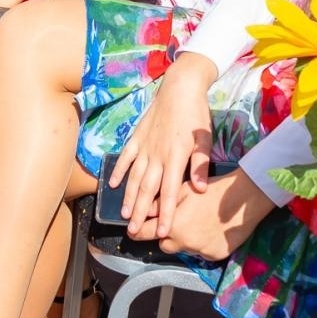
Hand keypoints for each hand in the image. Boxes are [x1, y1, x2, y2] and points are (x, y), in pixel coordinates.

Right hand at [110, 62, 213, 237]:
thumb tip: (200, 190)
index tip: (161, 231)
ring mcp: (144, 145)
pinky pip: (125, 156)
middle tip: (133, 231)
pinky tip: (111, 183)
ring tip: (123, 213)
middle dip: (140, 212)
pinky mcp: (137, 136)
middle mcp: (157, 154)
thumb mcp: (205, 138)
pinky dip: (118, 170)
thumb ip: (201, 165)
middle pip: (147, 189)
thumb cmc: (196, 114)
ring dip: (128, 196)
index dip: (164, 213)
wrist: (180, 86)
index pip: (169, 192)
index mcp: (175, 157)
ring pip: (134, 176)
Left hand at [127, 170, 274, 260]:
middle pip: (164, 245)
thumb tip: (145, 210)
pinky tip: (210, 230)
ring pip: (183, 249)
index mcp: (172, 225)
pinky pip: (200, 253)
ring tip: (198, 223)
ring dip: (185, 240)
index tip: (133, 231)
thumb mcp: (183, 190)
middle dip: (166, 235)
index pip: (144, 233)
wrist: (243, 201)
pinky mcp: (214, 256)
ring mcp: (199, 252)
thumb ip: (161, 203)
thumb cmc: (212, 191)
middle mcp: (183, 243)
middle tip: (178, 221)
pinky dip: (202, 244)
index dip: (137, 231)